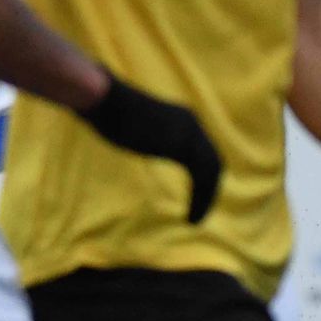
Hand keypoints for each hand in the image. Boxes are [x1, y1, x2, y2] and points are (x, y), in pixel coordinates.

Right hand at [79, 75, 221, 222]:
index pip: (206, 151)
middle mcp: (193, 123)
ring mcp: (190, 133)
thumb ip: (146, 134)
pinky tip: (191, 217)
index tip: (197, 197)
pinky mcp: (183, 145)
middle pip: (214, 161)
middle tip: (199, 212)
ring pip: (212, 171)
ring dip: (206, 198)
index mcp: (184, 118)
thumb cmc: (109, 110)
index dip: (205, 176)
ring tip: (194, 220)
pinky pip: (202, 177)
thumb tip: (141, 139)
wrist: (106, 100)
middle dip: (210, 189)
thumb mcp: (134, 126)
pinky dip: (201, 198)